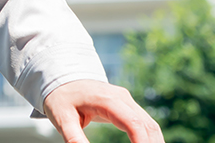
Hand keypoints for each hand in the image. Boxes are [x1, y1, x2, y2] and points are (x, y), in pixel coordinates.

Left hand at [43, 80, 163, 142]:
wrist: (61, 78)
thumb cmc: (61, 98)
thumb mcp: (62, 120)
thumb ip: (75, 140)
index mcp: (106, 100)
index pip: (134, 123)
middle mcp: (122, 98)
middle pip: (147, 125)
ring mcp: (126, 100)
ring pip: (150, 124)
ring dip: (154, 142)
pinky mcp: (127, 105)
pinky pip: (145, 123)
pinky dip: (149, 138)